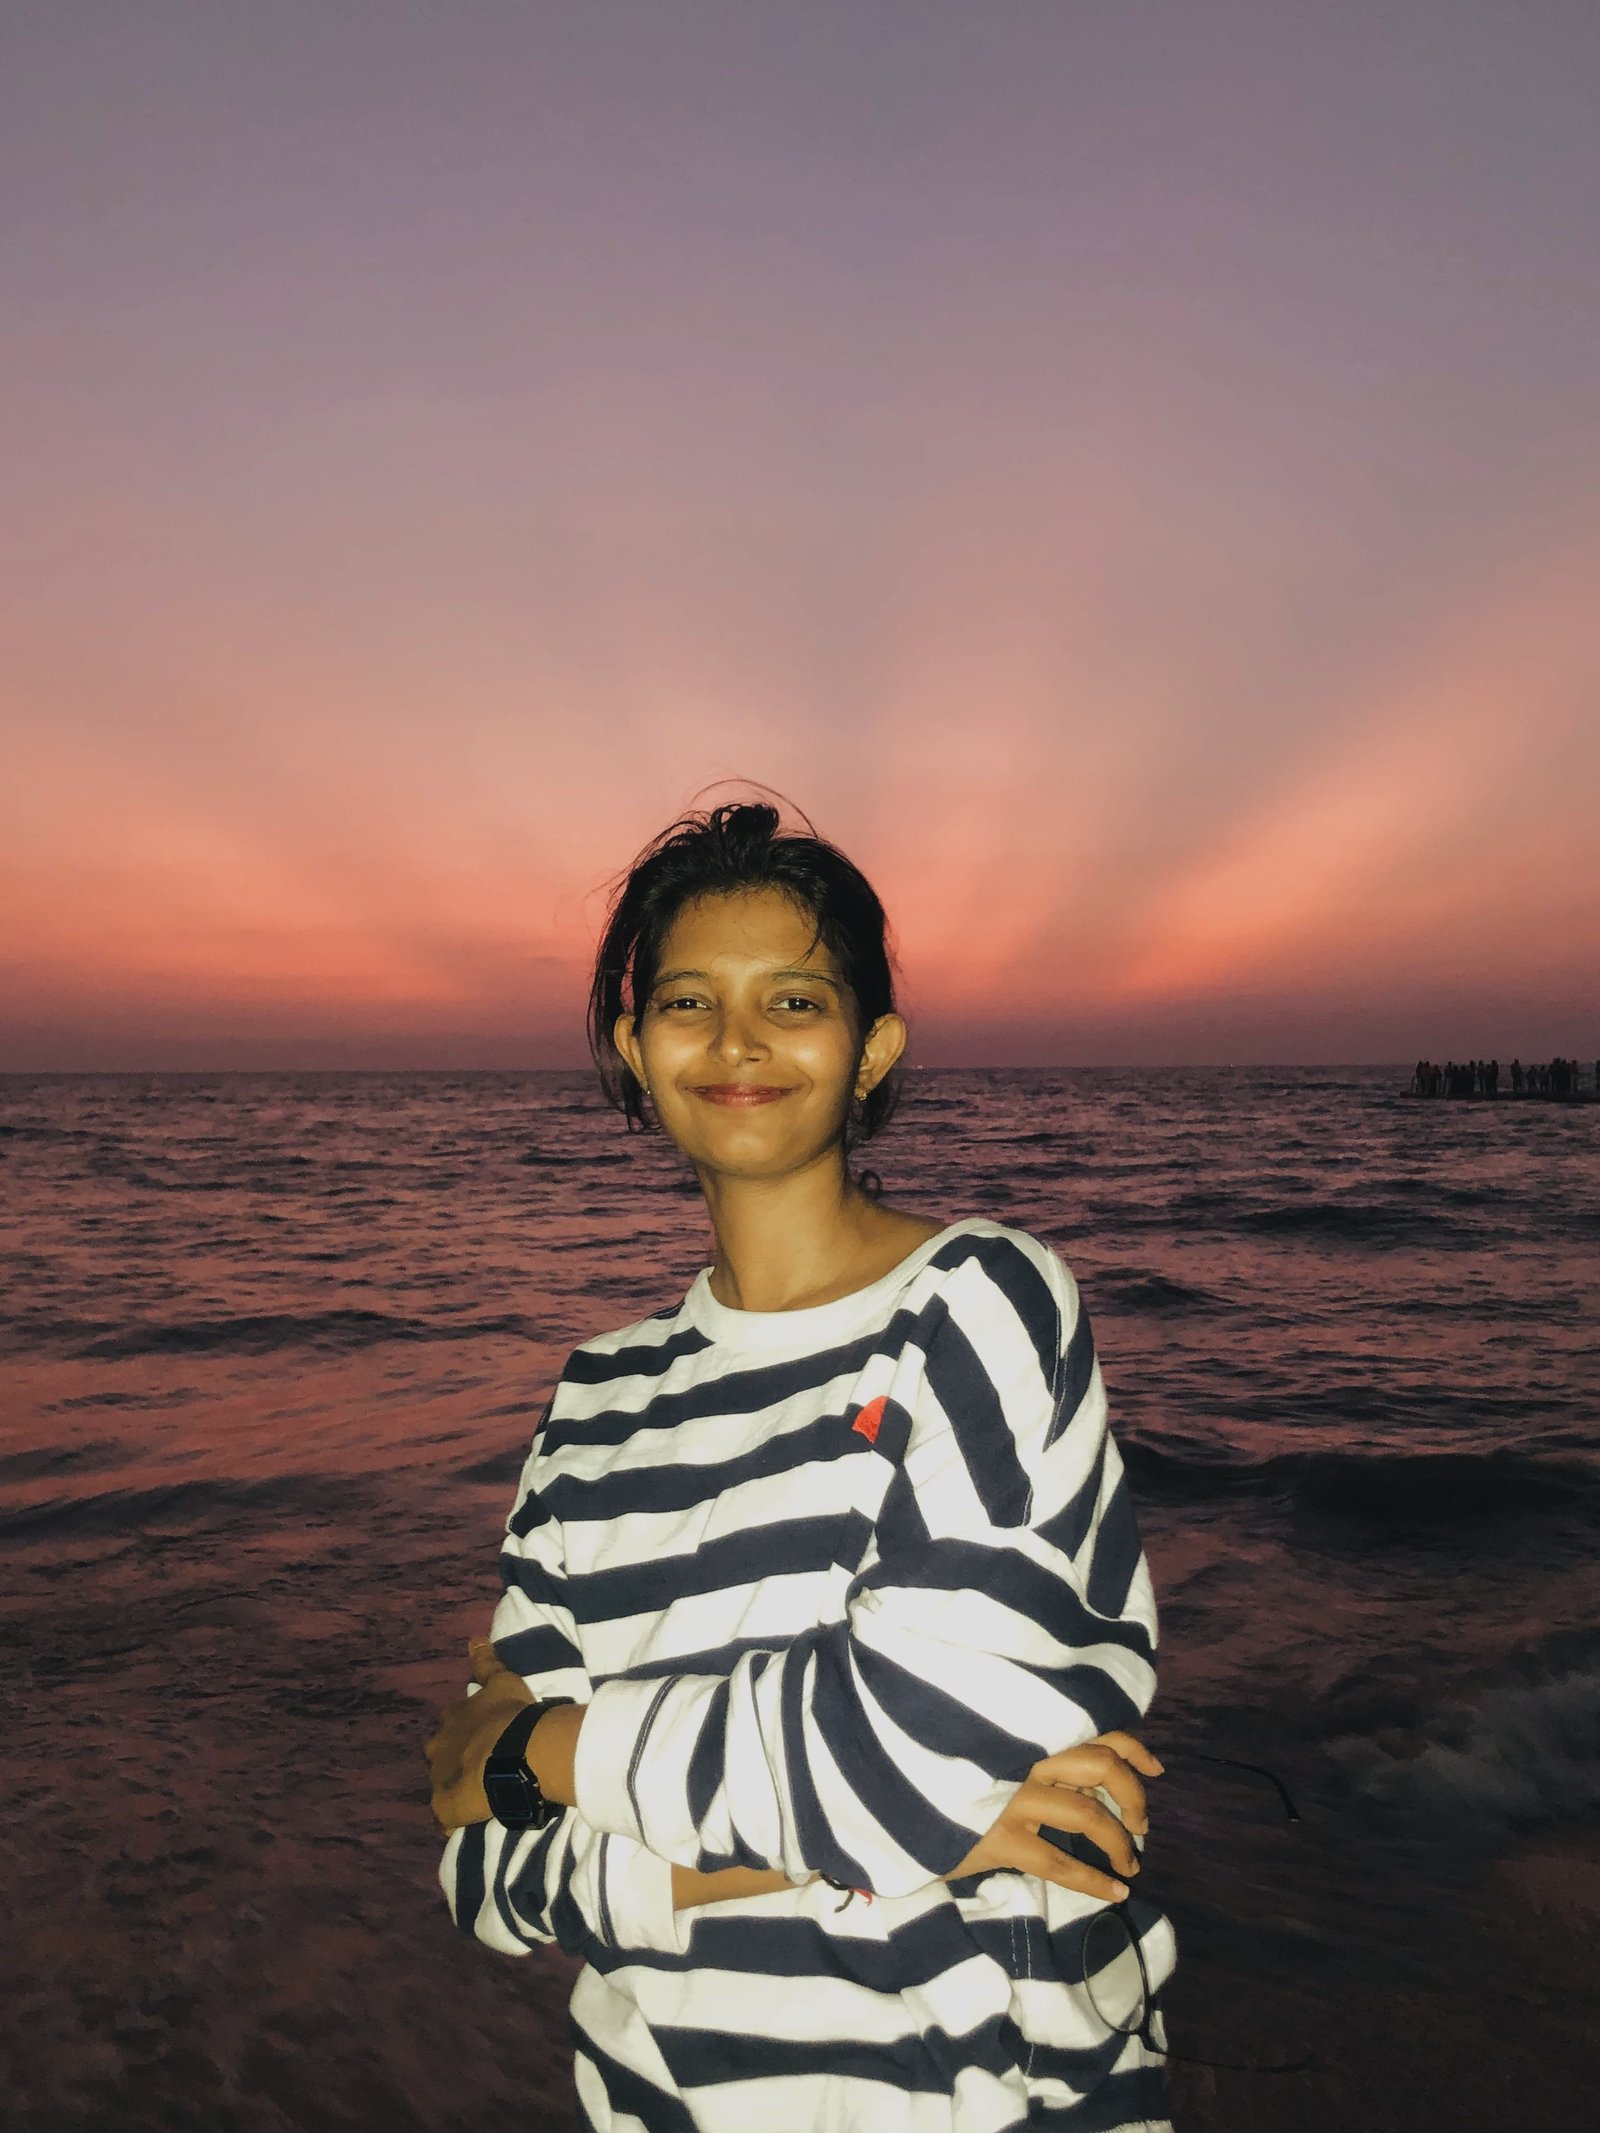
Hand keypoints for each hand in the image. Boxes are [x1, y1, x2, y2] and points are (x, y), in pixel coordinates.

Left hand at [425, 1636, 534, 1832]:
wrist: (516, 1752)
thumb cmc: (511, 1715)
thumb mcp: (502, 1681)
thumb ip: (486, 1662)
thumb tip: (474, 1637)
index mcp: (450, 1719)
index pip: (449, 1724)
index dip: (463, 1730)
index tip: (477, 1734)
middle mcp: (437, 1747)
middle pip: (439, 1752)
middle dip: (452, 1757)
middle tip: (476, 1764)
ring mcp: (438, 1779)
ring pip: (440, 1784)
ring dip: (453, 1787)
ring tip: (474, 1795)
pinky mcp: (443, 1808)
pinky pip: (443, 1819)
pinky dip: (451, 1820)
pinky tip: (463, 1824)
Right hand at [942, 1729, 1162, 1902]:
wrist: (897, 1803)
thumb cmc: (952, 1775)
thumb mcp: (1002, 1756)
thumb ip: (1047, 1764)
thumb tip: (1099, 1787)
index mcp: (1029, 1731)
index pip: (1096, 1728)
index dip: (1134, 1748)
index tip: (1155, 1768)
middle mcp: (1024, 1756)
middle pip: (1102, 1767)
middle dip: (1133, 1798)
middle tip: (1140, 1825)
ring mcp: (1011, 1797)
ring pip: (1088, 1816)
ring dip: (1120, 1843)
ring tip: (1130, 1864)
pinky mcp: (997, 1837)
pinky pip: (1058, 1864)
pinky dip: (1094, 1881)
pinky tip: (1116, 1894)